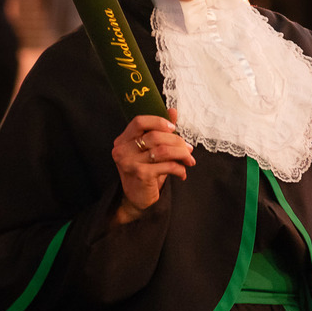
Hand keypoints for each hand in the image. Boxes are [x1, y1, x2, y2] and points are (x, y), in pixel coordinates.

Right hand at [111, 107, 194, 221]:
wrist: (137, 199)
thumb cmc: (145, 172)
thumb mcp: (150, 150)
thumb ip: (160, 131)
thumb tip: (173, 111)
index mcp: (123, 141)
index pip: (138, 122)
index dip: (158, 121)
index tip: (173, 128)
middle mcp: (122, 150)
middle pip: (155, 136)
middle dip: (177, 141)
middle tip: (189, 149)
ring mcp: (130, 163)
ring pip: (163, 150)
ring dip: (181, 154)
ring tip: (189, 160)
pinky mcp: (141, 174)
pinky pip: (167, 166)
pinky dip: (179, 168)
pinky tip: (182, 173)